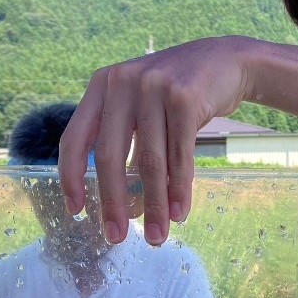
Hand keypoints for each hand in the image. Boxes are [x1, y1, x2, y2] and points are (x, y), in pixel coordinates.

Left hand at [59, 36, 253, 245]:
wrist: (227, 61)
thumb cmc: (179, 93)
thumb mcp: (141, 103)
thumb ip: (124, 139)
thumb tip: (121, 203)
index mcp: (103, 86)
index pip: (74, 138)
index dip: (70, 177)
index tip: (75, 211)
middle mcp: (122, 83)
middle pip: (109, 156)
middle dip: (112, 203)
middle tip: (115, 236)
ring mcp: (154, 88)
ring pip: (149, 161)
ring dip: (153, 205)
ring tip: (156, 235)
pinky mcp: (185, 98)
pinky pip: (179, 156)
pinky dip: (179, 189)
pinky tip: (179, 213)